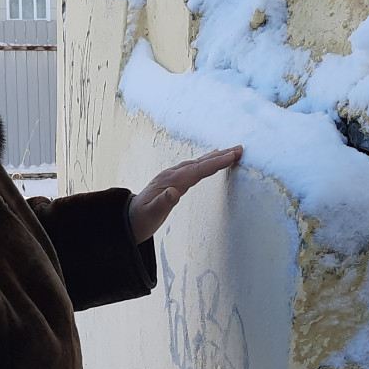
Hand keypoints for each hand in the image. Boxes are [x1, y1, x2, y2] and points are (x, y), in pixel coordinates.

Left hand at [127, 146, 242, 242]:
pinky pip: (193, 167)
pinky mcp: (173, 179)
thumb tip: (174, 192)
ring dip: (214, 157)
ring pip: (197, 163)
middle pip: (199, 162)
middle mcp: (172, 175)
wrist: (128, 218)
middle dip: (220, 155)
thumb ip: (162, 204)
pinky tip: (210, 160)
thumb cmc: (141, 219)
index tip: (232, 156)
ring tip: (231, 152)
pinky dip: (205, 162)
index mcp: (170, 182)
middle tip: (239, 149)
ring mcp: (172, 176)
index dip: (215, 163)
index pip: (197, 170)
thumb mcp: (150, 215)